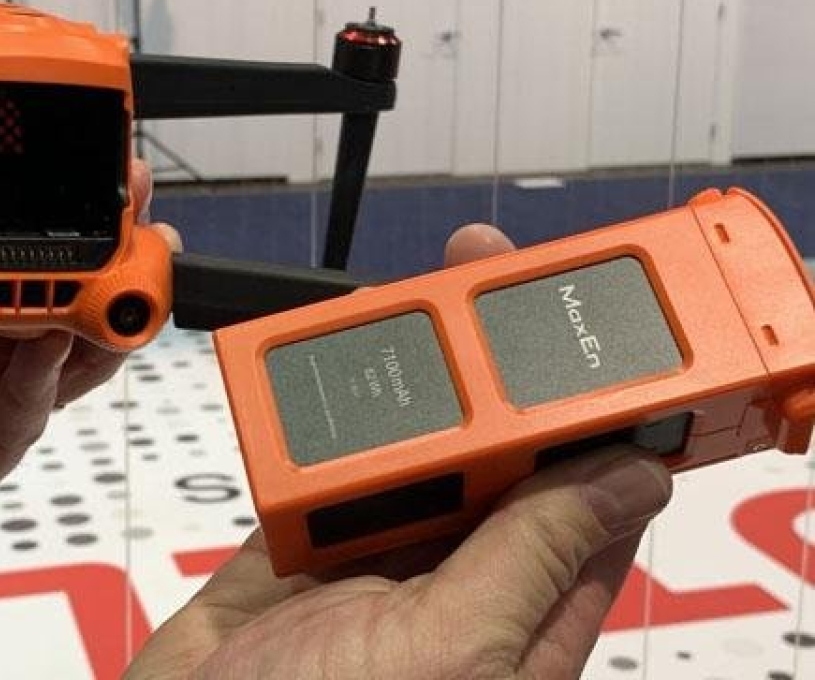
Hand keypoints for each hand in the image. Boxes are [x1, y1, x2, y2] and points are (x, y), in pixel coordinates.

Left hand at [0, 130, 176, 554]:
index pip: (35, 256)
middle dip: (122, 265)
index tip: (105, 174)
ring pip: (72, 365)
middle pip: (77, 307)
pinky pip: (21, 417)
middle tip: (146, 224)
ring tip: (121, 279)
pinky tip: (49, 343)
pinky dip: (41, 381)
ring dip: (105, 324)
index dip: (78, 218)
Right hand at [127, 224, 672, 679]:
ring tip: (410, 309)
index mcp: (519, 618)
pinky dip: (322, 417)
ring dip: (408, 382)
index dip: (598, 412)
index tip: (594, 337)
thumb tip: (627, 478)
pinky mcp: (297, 546)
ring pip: (406, 447)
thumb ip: (532, 557)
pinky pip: (320, 464)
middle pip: (491, 453)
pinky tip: (334, 373)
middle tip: (487, 281)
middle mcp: (453, 585)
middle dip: (493, 366)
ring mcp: (372, 561)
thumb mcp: (453, 649)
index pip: (584, 497)